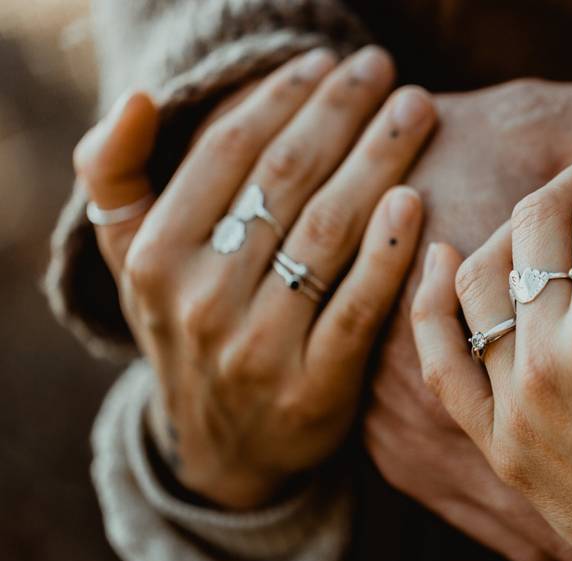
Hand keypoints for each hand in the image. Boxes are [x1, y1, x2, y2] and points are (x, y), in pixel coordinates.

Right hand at [74, 46, 436, 508]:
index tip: (326, 62)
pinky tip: (416, 199)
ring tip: (416, 111)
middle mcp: (200, 299)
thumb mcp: (133, 262)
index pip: (227, 153)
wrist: (224, 449)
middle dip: (342, 113)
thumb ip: (116, 180)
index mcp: (153, 257)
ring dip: (379, 161)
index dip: (281, 97)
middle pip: (285, 180)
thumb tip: (138, 98)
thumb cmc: (188, 332)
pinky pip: (358, 307)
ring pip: (327, 232)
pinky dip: (388, 252)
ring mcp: (257, 347)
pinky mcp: (314, 388)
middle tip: (386, 71)